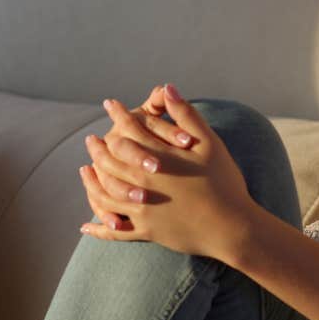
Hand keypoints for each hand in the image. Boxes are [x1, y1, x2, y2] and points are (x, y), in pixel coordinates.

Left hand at [78, 83, 255, 261]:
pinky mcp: (147, 231)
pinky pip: (116, 231)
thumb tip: (168, 88)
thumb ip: (186, 115)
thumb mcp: (210, 144)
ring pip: (105, 194)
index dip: (119, 114)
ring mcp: (142, 210)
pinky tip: (88, 225)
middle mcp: (142, 183)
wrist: (232, 227)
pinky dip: (100, 227)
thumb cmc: (224, 183)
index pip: (129, 130)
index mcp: (157, 159)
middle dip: (98, 148)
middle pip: (109, 161)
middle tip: (91, 140)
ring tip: (85, 171)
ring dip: (91, 181)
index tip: (110, 104)